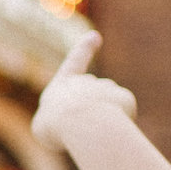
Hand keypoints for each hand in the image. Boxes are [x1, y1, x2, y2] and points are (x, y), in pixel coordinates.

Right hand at [32, 30, 136, 152]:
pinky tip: (112, 132)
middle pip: (94, 94)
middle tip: (84, 127)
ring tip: (96, 132)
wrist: (81, 122)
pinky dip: (120, 124)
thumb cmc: (57, 125)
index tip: (95, 36)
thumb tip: (72, 126)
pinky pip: (125, 113)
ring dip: (105, 118)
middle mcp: (87, 81)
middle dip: (92, 109)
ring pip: (110, 105)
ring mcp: (107, 88)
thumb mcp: (45, 127)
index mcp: (64, 83)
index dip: (84, 49)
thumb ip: (58, 122)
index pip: (75, 62)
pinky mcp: (125, 99)